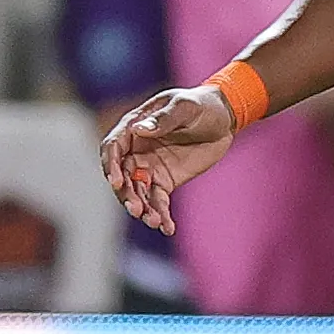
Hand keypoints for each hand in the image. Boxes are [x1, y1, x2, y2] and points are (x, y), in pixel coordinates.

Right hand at [101, 86, 239, 235]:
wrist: (223, 119)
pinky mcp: (164, 182)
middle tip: (136, 209)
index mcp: (134, 127)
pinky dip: (161, 215)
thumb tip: (140, 130)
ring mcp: (148, 167)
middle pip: (121, 175)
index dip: (110, 165)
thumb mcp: (185, 107)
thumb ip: (163, 119)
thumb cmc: (201, 105)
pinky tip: (167, 228)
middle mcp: (135, 149)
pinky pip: (157, 202)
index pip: (112, 147)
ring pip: (138, 192)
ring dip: (142, 209)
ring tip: (155, 221)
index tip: (116, 182)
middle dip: (126, 194)